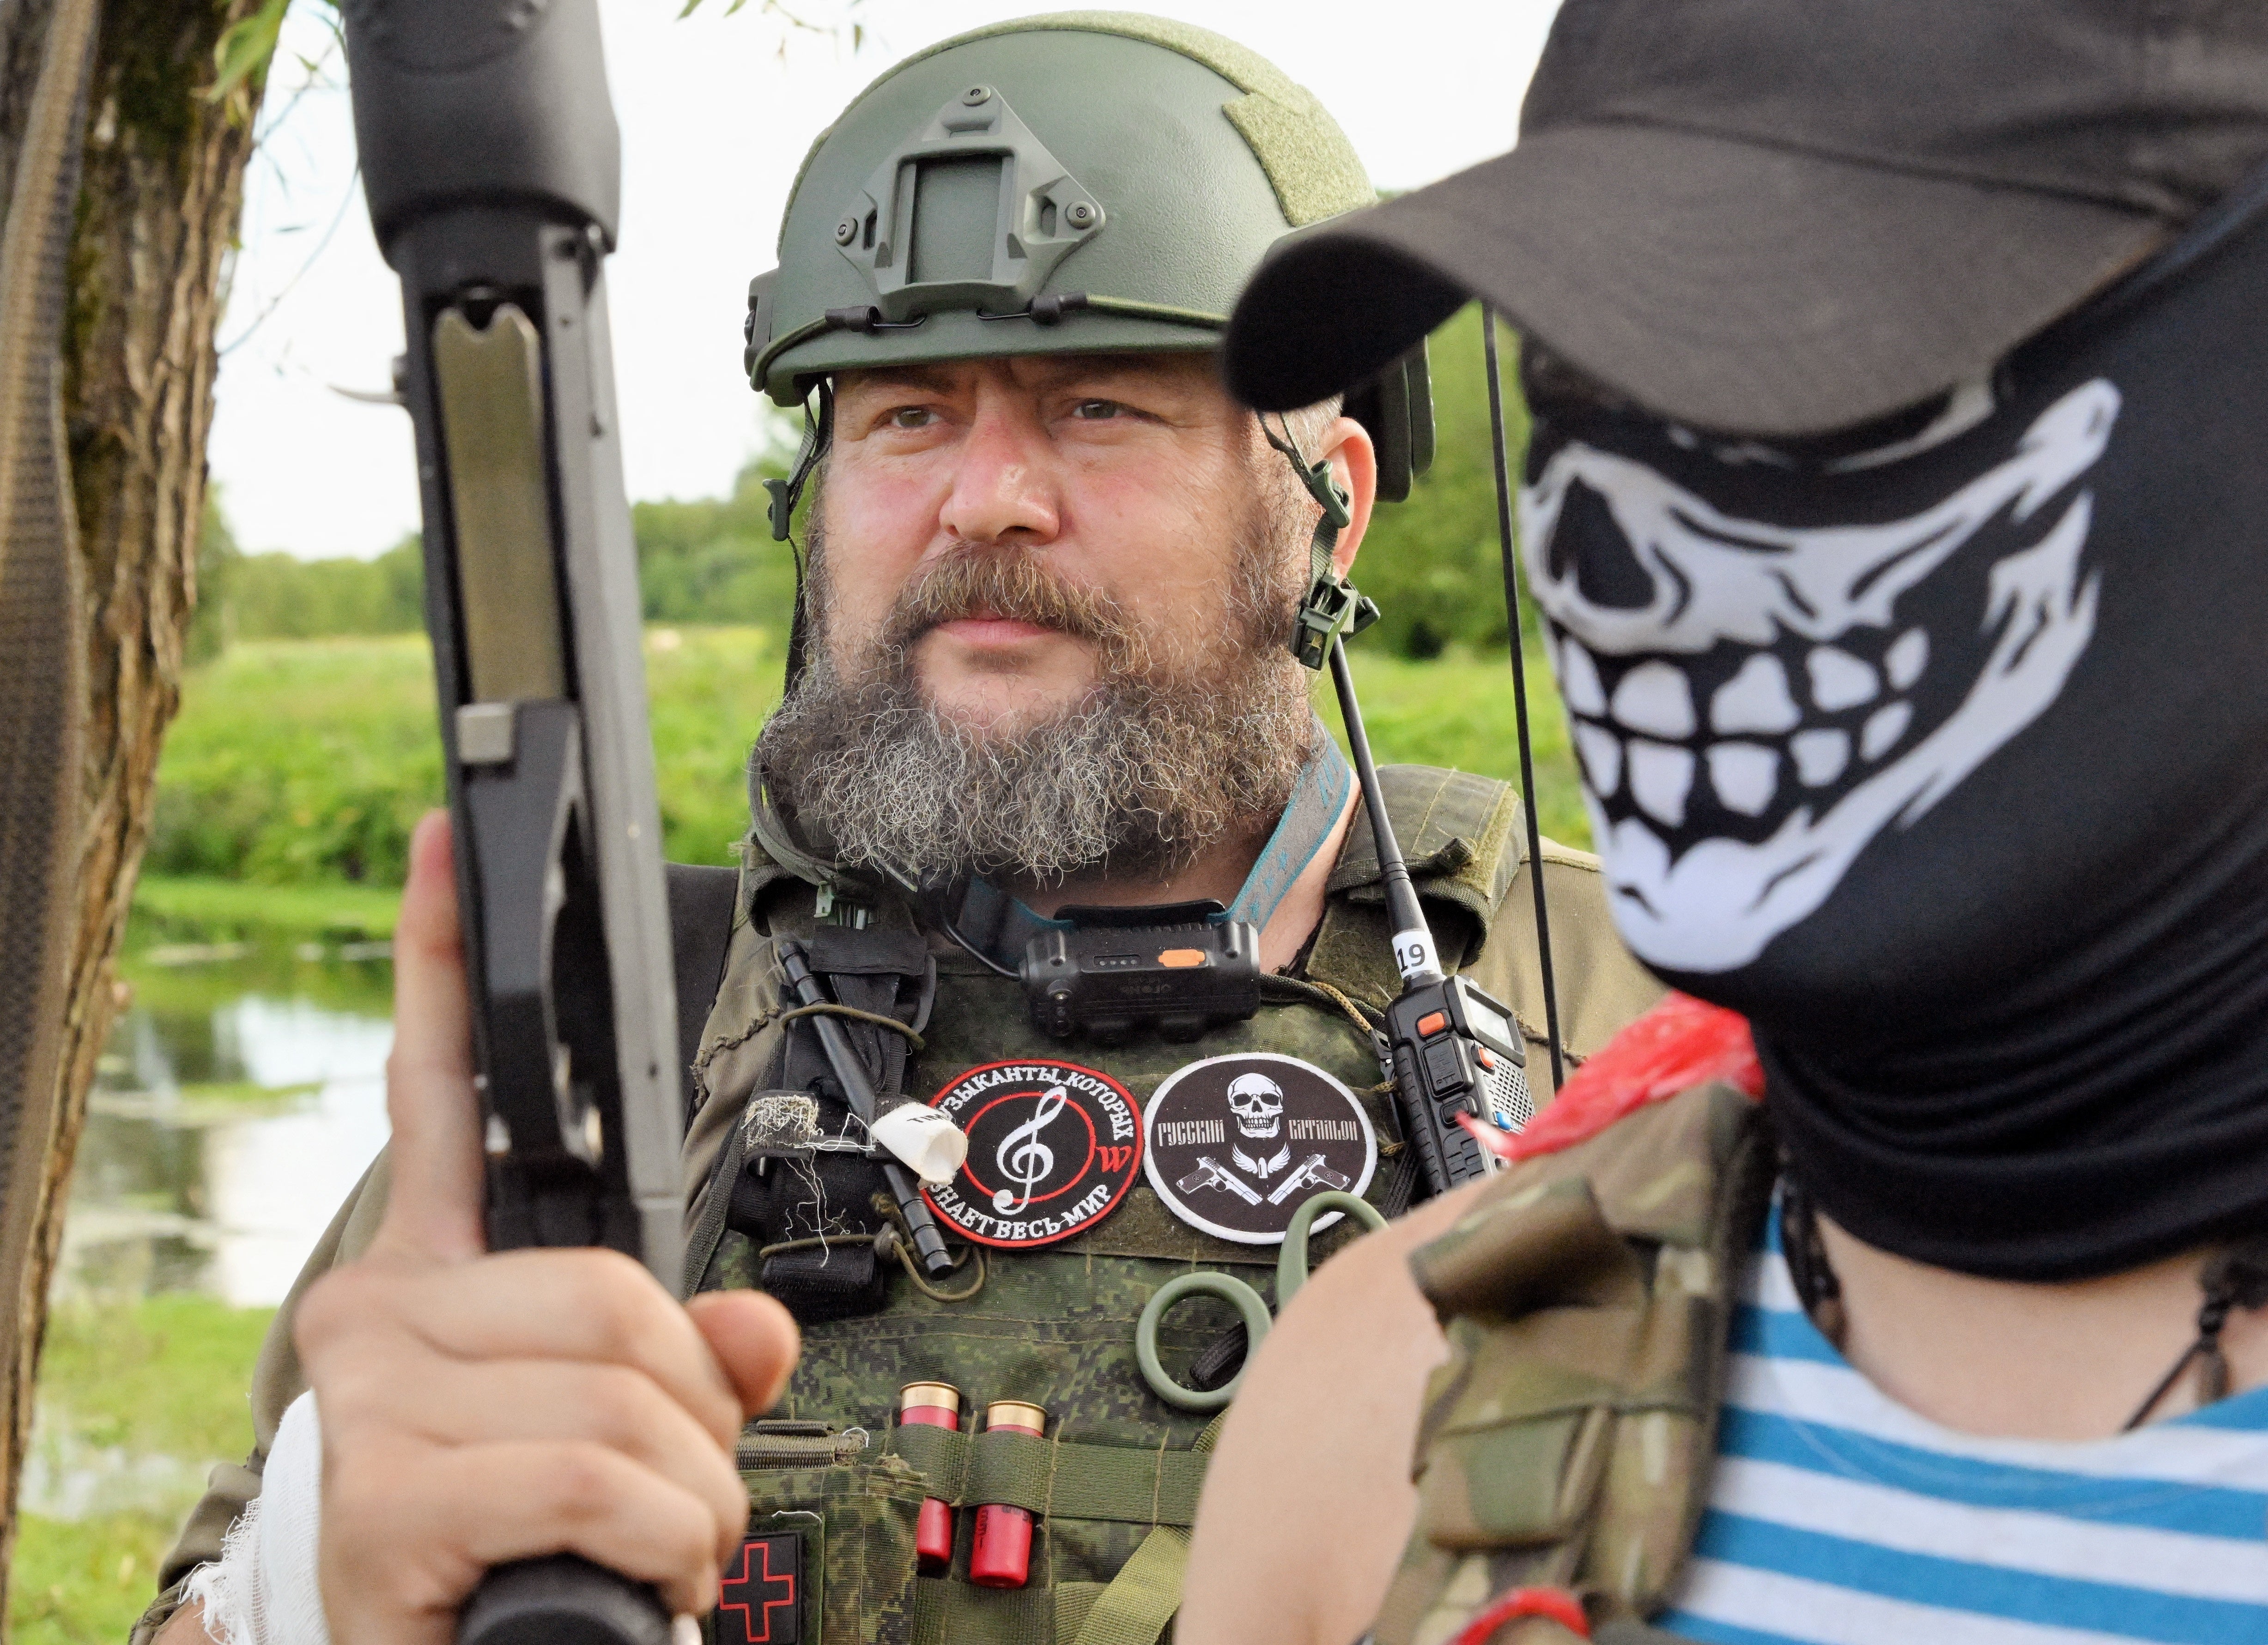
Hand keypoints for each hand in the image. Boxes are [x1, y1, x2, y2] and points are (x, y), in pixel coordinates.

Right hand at [298, 812, 798, 1644]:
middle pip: (619, 1289)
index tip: (447, 844)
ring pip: (632, 1387)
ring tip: (654, 1548)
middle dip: (694, 1408)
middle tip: (674, 1492)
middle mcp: (380, 1314)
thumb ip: (685, 1366)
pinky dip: (663, 1535)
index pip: (437, 1095)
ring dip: (691, 1490)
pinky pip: (603, 1471)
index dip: (448, 964)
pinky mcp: (390, 1488)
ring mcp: (373, 1396)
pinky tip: (636, 1575)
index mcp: (429, 1281)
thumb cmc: (508, 1549)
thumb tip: (752, 1338)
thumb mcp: (604, 1441)